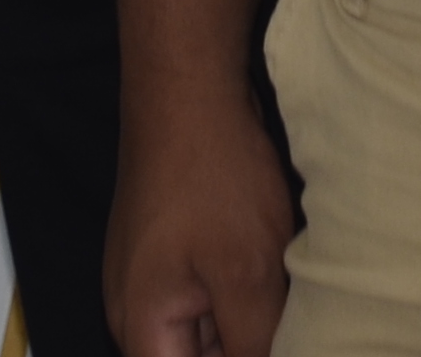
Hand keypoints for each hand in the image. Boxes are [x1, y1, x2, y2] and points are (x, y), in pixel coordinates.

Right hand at [109, 90, 299, 355]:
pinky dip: (246, 296)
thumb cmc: (210, 173)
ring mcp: (153, 279)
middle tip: (283, 310)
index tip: (274, 340)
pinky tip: (276, 274)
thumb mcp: (248, 275)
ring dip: (252, 325)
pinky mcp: (173, 253)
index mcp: (142, 329)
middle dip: (248, 344)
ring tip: (278, 288)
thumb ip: (255, 347)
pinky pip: (211, 299)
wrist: (186, 89)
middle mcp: (137, 312)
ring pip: (211, 333)